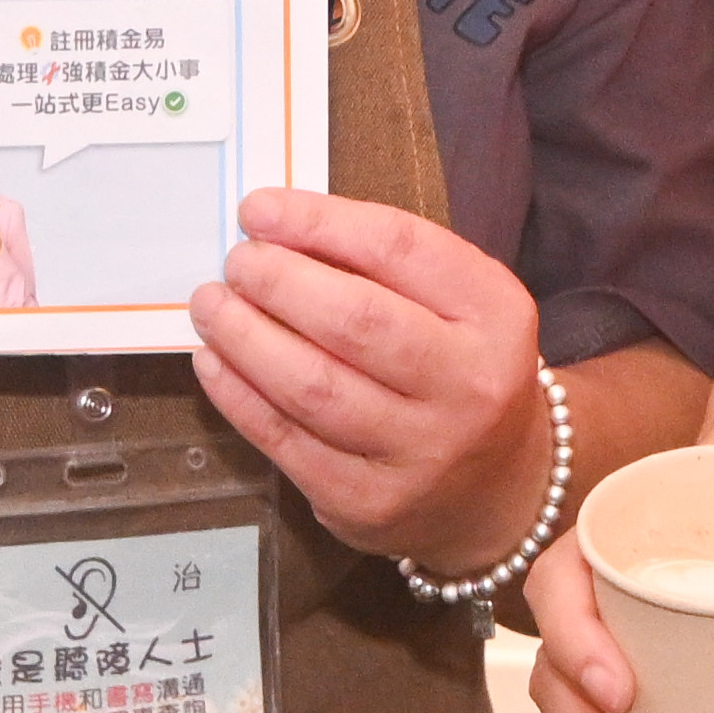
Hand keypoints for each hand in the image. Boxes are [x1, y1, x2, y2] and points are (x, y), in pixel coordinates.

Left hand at [187, 192, 549, 568]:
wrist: (502, 488)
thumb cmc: (461, 369)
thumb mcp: (460, 302)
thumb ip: (385, 264)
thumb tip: (278, 231)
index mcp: (494, 313)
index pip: (399, 249)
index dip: (318, 222)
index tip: (258, 210)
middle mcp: (468, 384)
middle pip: (355, 321)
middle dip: (278, 281)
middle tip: (236, 262)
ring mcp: (419, 452)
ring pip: (313, 387)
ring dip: (245, 337)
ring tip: (211, 304)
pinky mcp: (368, 503)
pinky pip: (287, 442)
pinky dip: (239, 396)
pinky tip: (215, 361)